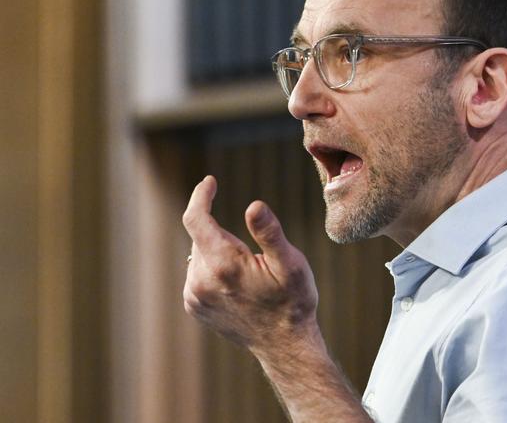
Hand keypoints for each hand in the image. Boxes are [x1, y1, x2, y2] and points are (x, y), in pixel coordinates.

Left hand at [182, 176, 318, 350]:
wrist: (284, 345)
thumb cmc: (292, 301)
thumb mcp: (291, 264)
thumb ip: (269, 233)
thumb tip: (254, 205)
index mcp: (223, 264)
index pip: (195, 219)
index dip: (201, 196)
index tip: (209, 181)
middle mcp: (200, 280)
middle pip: (200, 236)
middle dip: (222, 231)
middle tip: (255, 255)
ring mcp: (194, 296)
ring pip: (199, 254)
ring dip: (217, 250)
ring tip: (248, 273)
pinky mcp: (194, 306)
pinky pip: (197, 273)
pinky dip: (212, 268)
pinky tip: (236, 284)